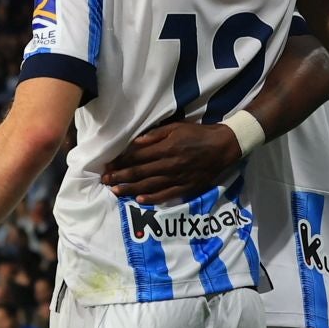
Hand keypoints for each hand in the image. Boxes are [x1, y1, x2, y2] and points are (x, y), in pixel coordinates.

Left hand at [102, 120, 237, 203]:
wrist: (223, 147)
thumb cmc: (198, 134)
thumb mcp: (176, 127)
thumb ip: (156, 135)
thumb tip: (136, 142)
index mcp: (166, 148)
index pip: (137, 157)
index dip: (121, 162)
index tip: (108, 166)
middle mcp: (169, 164)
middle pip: (140, 173)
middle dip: (120, 177)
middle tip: (105, 181)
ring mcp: (177, 177)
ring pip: (150, 185)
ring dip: (131, 189)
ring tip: (116, 192)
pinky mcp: (186, 187)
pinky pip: (166, 195)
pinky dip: (153, 198)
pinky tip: (140, 200)